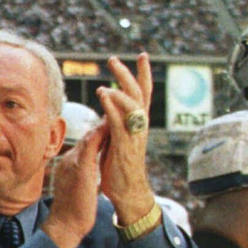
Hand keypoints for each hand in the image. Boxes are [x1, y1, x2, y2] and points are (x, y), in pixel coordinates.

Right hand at [43, 123, 109, 247]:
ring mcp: (72, 162)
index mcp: (69, 165)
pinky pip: (91, 144)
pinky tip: (112, 127)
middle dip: (102, 126)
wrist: (64, 225)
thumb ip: (83, 178)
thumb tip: (89, 176)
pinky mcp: (80, 167)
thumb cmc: (73, 213)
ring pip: (89, 137)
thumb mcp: (78, 190)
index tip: (110, 127)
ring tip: (117, 115)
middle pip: (88, 137)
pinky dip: (101, 134)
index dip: (98, 135)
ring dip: (103, 126)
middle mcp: (69, 160)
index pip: (85, 145)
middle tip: (117, 114)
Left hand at [96, 54, 154, 226]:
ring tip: (106, 76)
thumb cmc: (120, 168)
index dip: (143, 74)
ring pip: (131, 103)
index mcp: (138, 124)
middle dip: (128, 73)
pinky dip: (112, 106)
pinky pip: (119, 121)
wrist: (127, 192)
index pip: (143, 93)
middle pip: (138, 92)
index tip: (142, 56)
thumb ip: (115, 125)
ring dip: (118, 87)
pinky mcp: (123, 146)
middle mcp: (139, 126)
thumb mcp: (117, 141)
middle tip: (113, 59)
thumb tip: (109, 112)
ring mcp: (133, 135)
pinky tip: (103, 95)